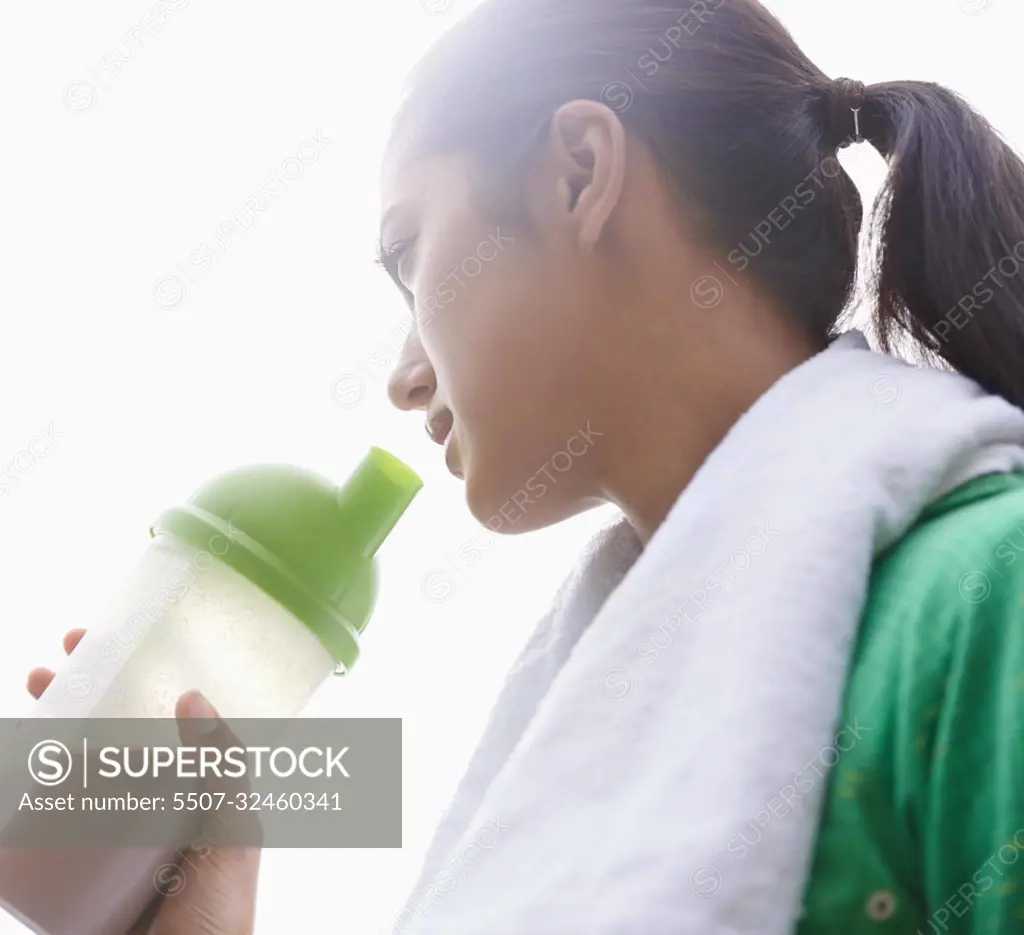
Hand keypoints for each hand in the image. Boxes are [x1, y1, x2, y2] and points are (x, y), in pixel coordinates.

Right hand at [27, 629, 260, 934]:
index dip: (152, 679)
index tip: (123, 641)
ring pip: (83, 770)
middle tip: (60, 662)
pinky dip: (31, 796)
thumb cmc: (219, 920)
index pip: (177, 721)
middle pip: (122, 735)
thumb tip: (194, 697)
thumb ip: (224, 775)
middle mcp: (162, 807)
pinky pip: (54, 825)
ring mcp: (119, 838)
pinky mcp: (81, 873)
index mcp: (204, 793)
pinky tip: (14, 773)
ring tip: (39, 696)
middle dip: (92, 695)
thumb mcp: (232, 841)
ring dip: (57, 732)